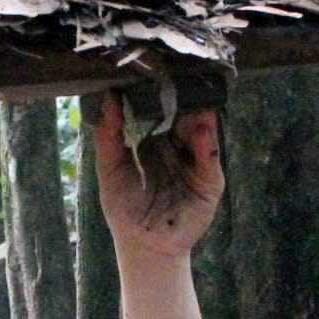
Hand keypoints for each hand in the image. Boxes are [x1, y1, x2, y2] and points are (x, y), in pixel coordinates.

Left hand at [96, 92, 222, 258]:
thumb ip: (108, 135)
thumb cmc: (125, 210)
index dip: (156, 94)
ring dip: (198, 114)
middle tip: (177, 76)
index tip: (152, 72)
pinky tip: (199, 130)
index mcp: (153, 143)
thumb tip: (108, 98)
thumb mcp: (109, 169)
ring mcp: (195, 163)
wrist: (143, 246)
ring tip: (192, 96)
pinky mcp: (210, 181)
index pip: (159, 112)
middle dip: (181, 99)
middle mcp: (177, 149)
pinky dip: (206, 144)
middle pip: (183, 116)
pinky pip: (210, 158)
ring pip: (200, 131)